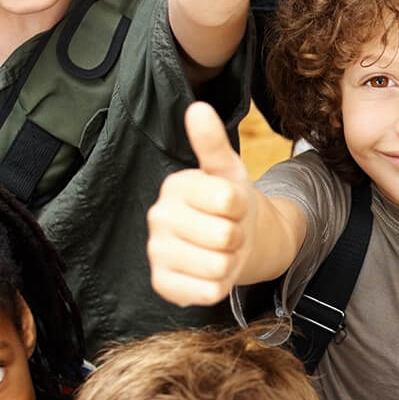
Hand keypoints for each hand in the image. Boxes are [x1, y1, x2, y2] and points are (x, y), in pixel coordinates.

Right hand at [147, 102, 253, 306]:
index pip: (227, 200)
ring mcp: (157, 252)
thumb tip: (198, 108)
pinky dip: (217, 286)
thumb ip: (213, 143)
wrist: (232, 242)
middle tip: (228, 232)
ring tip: (220, 251)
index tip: (231, 205)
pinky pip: (205, 291)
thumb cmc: (229, 204)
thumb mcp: (228, 171)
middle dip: (236, 237)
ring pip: (217, 265)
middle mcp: (158, 218)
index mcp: (175, 186)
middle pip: (225, 235)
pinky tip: (209, 273)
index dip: (241, 206)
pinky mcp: (162, 284)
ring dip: (229, 262)